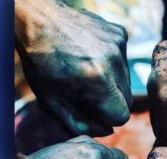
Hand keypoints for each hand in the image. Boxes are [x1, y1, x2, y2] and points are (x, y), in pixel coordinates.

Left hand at [15, 0, 131, 136]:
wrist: (38, 20)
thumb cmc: (41, 63)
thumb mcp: (52, 102)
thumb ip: (80, 124)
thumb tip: (105, 130)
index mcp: (97, 81)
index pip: (122, 116)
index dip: (105, 117)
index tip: (90, 108)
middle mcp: (114, 61)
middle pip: (127, 100)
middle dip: (110, 101)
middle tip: (87, 92)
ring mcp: (119, 45)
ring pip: (127, 82)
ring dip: (112, 84)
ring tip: (88, 73)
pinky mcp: (120, 34)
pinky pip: (124, 61)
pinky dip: (112, 65)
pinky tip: (92, 57)